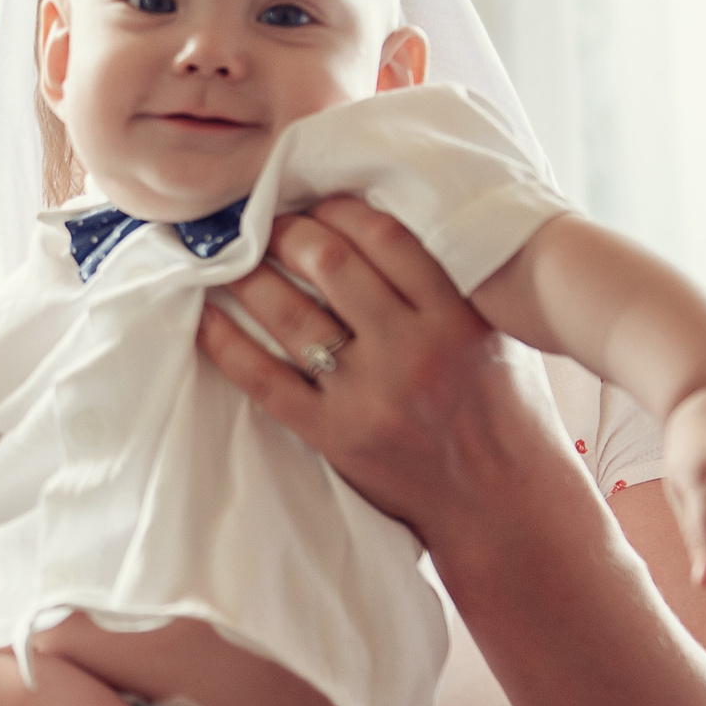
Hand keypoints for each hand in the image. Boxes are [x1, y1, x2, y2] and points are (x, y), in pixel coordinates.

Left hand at [192, 196, 571, 541]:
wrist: (501, 504)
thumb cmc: (502, 412)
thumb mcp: (493, 336)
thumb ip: (446, 286)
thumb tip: (379, 232)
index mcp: (454, 316)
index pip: (384, 236)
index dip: (338, 207)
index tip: (314, 200)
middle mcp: (410, 349)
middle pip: (329, 262)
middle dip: (286, 231)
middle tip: (264, 222)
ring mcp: (368, 395)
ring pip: (290, 314)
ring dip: (249, 276)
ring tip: (229, 257)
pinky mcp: (333, 435)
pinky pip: (264, 379)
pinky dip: (225, 343)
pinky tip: (204, 315)